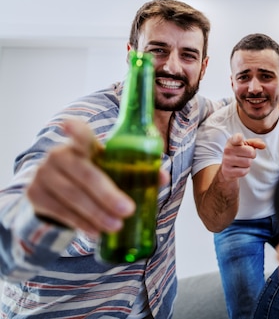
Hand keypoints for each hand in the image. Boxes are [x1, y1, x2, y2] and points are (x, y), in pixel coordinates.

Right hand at [25, 118, 138, 234]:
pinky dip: (80, 222)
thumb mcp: (111, 170)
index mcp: (81, 144)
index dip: (74, 130)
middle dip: (107, 194)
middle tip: (128, 210)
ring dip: (96, 213)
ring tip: (116, 226)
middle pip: (84, 173)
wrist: (58, 193)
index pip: (78, 133)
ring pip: (72, 195)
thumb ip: (136, 171)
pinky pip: (60, 211)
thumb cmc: (93, 176)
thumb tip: (163, 177)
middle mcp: (59, 155)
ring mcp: (44, 175)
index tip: (68, 125)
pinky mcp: (35, 195)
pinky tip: (95, 231)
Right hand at [220, 133, 265, 179]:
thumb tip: (263, 145)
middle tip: (246, 156)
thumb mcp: (246, 145)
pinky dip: (245, 170)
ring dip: (248, 163)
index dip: (238, 138)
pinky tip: (240, 168)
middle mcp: (228, 150)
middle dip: (252, 155)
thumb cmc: (239, 153)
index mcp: (232, 141)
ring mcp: (226, 160)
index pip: (236, 138)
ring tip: (242, 161)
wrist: (228, 167)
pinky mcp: (227, 171)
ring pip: (248, 163)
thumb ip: (255, 142)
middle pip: (250, 152)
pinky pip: (244, 172)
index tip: (239, 138)